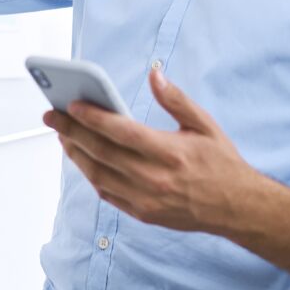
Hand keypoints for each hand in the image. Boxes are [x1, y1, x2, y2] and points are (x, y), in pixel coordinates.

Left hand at [44, 67, 262, 232]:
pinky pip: (107, 194)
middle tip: (52, 116)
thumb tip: (154, 75)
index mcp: (171, 153)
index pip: (122, 133)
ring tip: (63, 135)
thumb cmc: (221, 163)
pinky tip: (82, 158)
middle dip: (71, 132)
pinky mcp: (143, 214)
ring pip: (98, 175)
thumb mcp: (205, 126)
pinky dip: (90, 175)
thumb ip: (176, 100)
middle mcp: (155, 179)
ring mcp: (146, 200)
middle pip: (102, 153)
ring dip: (75, 154)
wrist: (237, 209)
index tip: (72, 105)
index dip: (93, 117)